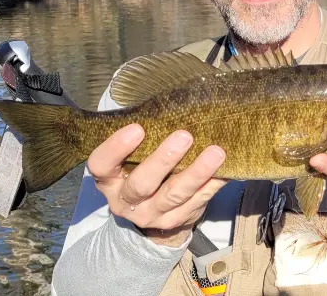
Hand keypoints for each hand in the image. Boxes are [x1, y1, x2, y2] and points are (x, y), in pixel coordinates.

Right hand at [86, 124, 227, 246]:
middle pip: (142, 184)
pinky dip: (211, 185)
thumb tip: (168, 105)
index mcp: (108, 180)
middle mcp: (125, 201)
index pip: (101, 165)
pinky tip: (224, 170)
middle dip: (163, 160)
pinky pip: (196, 202)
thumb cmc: (140, 170)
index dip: (116, 148)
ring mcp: (151, 215)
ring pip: (174, 196)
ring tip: (215, 153)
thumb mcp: (130, 157)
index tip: (137, 128)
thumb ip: (141, 139)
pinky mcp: (175, 221)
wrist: (152, 211)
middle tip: (184, 136)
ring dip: (196, 173)